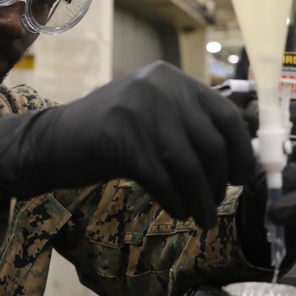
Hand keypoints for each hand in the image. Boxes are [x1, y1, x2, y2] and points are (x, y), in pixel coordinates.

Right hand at [0, 61, 254, 228]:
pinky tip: (177, 211)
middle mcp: (157, 87)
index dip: (241, 150)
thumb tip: (240, 156)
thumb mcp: (152, 114)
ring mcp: (138, 113)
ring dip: (201, 199)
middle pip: (210, 144)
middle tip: (217, 202)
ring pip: (189, 166)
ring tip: (202, 217)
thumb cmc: (109, 134)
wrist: (53, 142)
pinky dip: (176, 201)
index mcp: (170, 77)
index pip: (225, 114)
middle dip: (220, 181)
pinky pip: (164, 180)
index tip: (242, 177)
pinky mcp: (120, 142)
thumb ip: (189, 124)